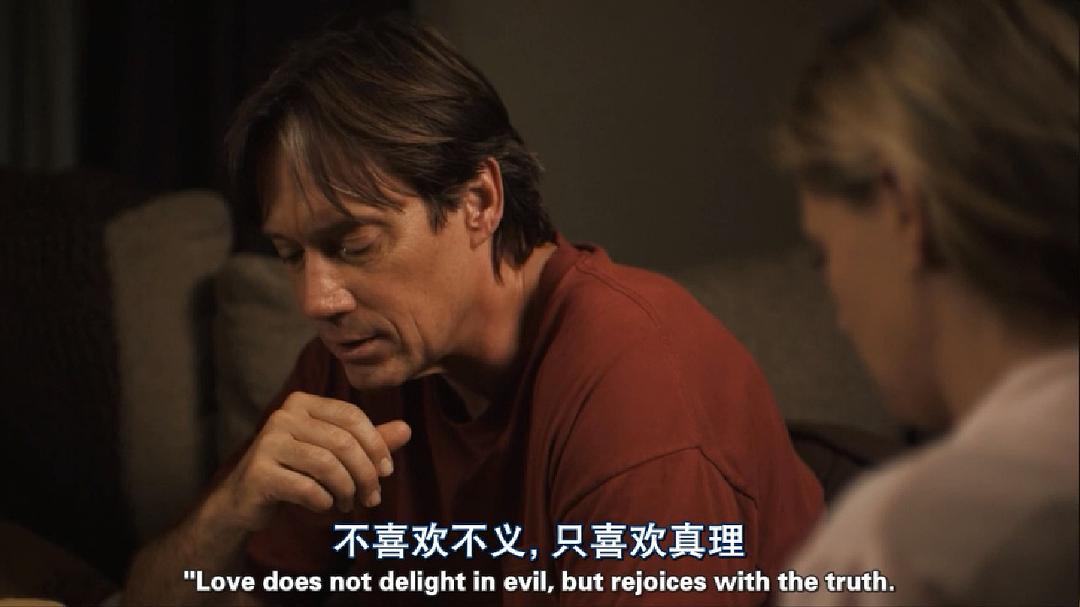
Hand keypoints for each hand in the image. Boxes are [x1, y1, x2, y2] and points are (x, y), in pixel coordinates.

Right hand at [215, 391, 411, 530]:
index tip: (387, 472)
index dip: (376, 444)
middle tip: (373, 497)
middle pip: (342, 442)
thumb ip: (369, 441)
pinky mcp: (259, 472)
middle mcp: (283, 416)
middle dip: (365, 474)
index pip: (351, 416)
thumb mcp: (334, 453)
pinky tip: (325, 506)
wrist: (244, 498)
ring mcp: (267, 443)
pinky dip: (324, 501)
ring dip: (347, 490)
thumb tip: (407, 430)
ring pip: (326, 465)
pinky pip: (306, 487)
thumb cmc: (296, 470)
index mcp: (302, 402)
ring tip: (350, 504)